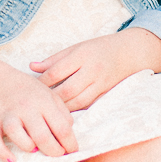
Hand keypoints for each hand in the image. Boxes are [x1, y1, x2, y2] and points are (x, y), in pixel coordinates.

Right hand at [0, 52, 77, 161]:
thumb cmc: (28, 91)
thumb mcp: (49, 94)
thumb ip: (62, 112)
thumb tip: (69, 132)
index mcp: (43, 101)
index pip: (61, 127)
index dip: (70, 143)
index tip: (73, 150)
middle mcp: (26, 107)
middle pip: (42, 136)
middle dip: (53, 151)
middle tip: (58, 155)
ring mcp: (8, 114)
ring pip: (17, 135)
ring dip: (28, 147)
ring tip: (35, 150)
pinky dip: (2, 152)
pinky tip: (12, 160)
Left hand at [30, 28, 160, 111]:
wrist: (129, 53)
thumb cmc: (98, 48)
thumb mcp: (76, 47)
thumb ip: (54, 59)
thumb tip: (31, 67)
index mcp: (82, 55)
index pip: (56, 71)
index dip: (41, 81)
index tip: (31, 87)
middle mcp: (92, 70)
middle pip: (66, 90)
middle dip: (49, 99)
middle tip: (36, 103)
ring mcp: (100, 84)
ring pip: (77, 102)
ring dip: (60, 108)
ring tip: (47, 111)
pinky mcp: (105, 94)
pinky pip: (87, 106)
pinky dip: (74, 111)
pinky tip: (63, 114)